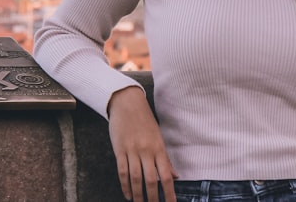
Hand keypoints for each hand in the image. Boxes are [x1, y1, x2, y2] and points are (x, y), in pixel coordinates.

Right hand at [106, 86, 177, 201]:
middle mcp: (146, 151)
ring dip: (138, 195)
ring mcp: (132, 150)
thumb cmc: (144, 120)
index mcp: (159, 148)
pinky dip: (125, 185)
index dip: (170, 193)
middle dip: (153, 198)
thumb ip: (165, 159)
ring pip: (136, 178)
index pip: (166, 176)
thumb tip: (175, 176)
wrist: (127, 103)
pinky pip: (122, 171)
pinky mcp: (119, 150)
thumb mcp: (158, 137)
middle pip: (151, 180)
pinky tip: (128, 194)